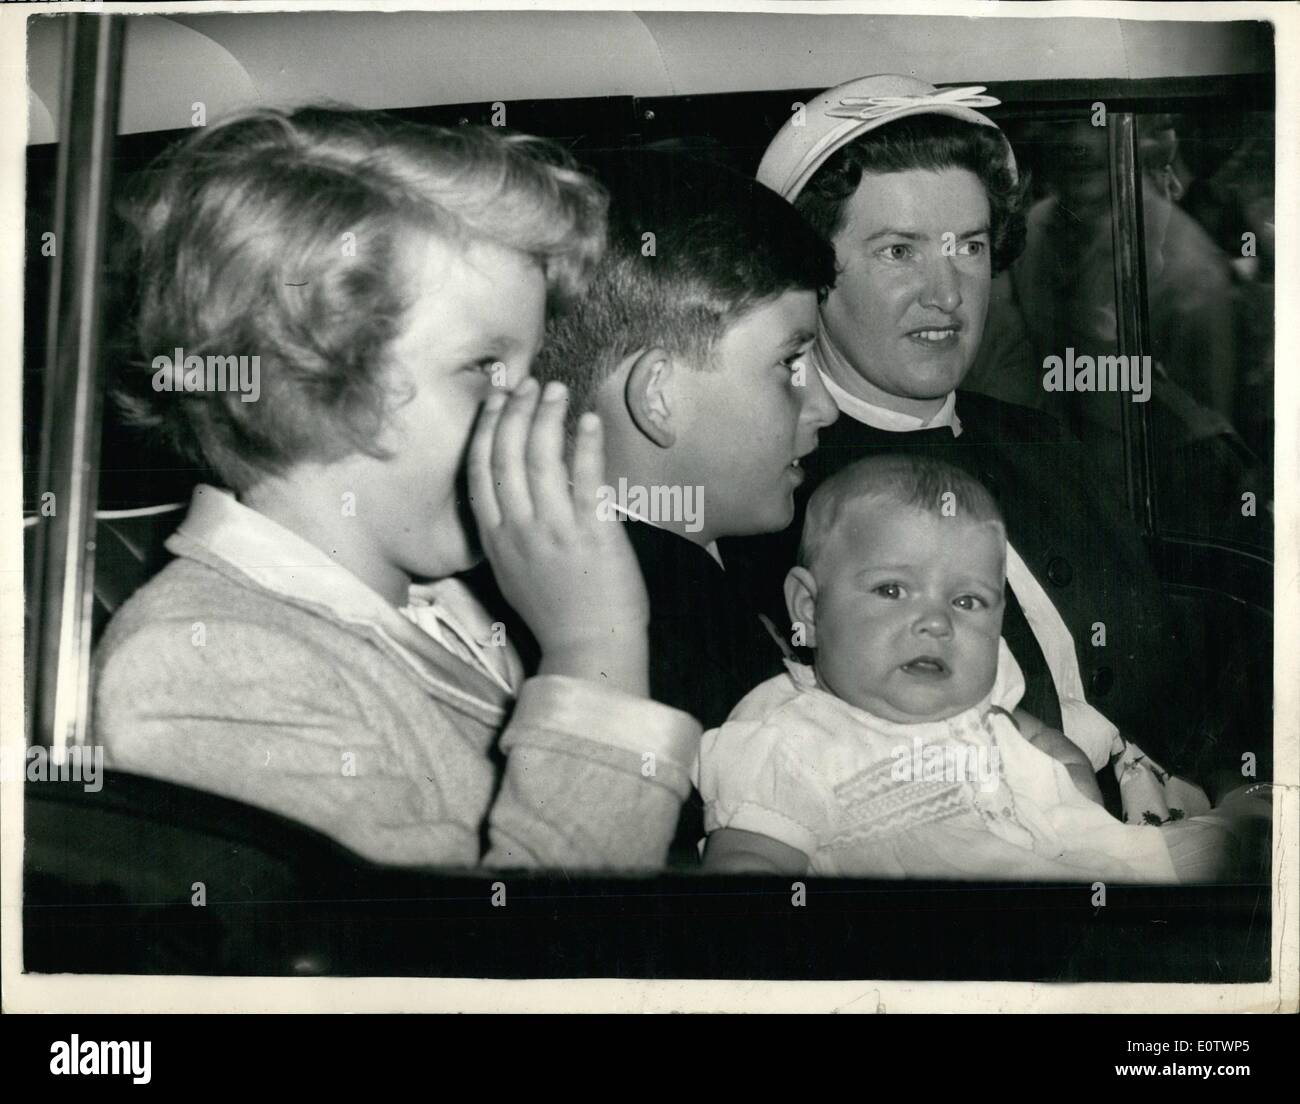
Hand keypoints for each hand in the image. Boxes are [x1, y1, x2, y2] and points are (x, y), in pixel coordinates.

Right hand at [468, 378, 649, 696]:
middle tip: (530, 383)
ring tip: (557, 391)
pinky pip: (586, 478)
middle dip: (516, 410)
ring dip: (548, 417)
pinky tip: (590, 420)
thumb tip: (507, 488)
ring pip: (541, 458)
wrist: (588, 647)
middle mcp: (517, 529)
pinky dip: (586, 444)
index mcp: (493, 538)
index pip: (479, 469)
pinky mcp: (592, 533)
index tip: (497, 398)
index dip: (487, 426)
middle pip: (506, 454)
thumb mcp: (510, 571)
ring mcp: (554, 530)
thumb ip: (503, 530)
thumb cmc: (553, 611)